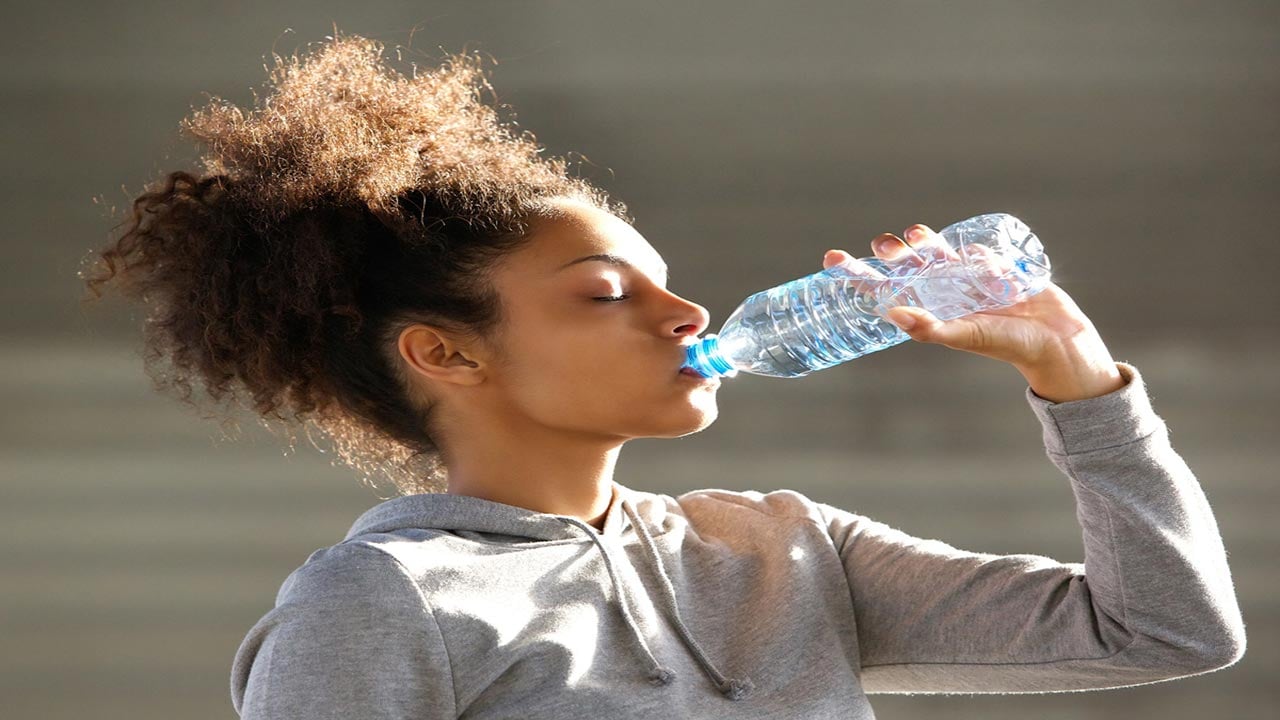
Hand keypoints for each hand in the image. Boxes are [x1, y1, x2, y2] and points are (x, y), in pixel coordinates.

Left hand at [822, 223, 1127, 401]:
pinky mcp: (996, 270)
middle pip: (907, 268)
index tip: (831, 258)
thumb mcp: (966, 336)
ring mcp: (969, 281)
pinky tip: (972, 253)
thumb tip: (893, 314)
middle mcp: (945, 295)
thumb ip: (932, 328)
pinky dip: (969, 249)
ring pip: (936, 255)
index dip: (858, 274)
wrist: (1059, 341)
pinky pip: (975, 253)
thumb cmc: (1009, 345)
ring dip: (922, 243)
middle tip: (882, 243)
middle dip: (891, 253)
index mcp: (931, 311)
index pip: (885, 290)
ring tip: (913, 233)